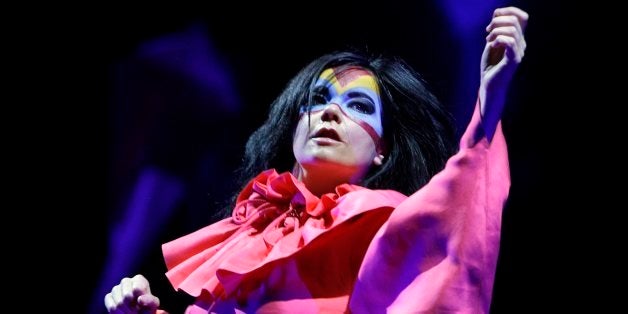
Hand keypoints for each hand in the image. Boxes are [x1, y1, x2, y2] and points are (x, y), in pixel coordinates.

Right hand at [104, 274, 164, 313]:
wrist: (138, 311)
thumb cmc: (147, 306)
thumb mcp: (153, 304)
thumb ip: (150, 300)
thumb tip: (140, 299)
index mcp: (138, 279)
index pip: (137, 289)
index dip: (140, 301)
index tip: (143, 305)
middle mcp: (126, 281)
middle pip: (126, 296)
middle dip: (133, 307)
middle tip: (137, 312)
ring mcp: (116, 289)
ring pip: (118, 303)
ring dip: (126, 312)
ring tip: (131, 313)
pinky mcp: (109, 297)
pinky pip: (111, 307)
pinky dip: (118, 313)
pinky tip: (123, 313)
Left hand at [479, 6, 528, 139]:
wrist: (489, 86)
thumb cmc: (490, 67)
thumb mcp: (491, 45)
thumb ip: (495, 31)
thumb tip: (496, 16)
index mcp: (517, 39)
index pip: (522, 17)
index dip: (509, 11)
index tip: (493, 19)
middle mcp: (521, 44)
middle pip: (515, 20)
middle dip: (497, 22)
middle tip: (487, 33)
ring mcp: (519, 52)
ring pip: (511, 29)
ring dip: (495, 32)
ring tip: (488, 41)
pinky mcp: (513, 60)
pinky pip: (509, 41)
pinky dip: (497, 39)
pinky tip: (491, 45)